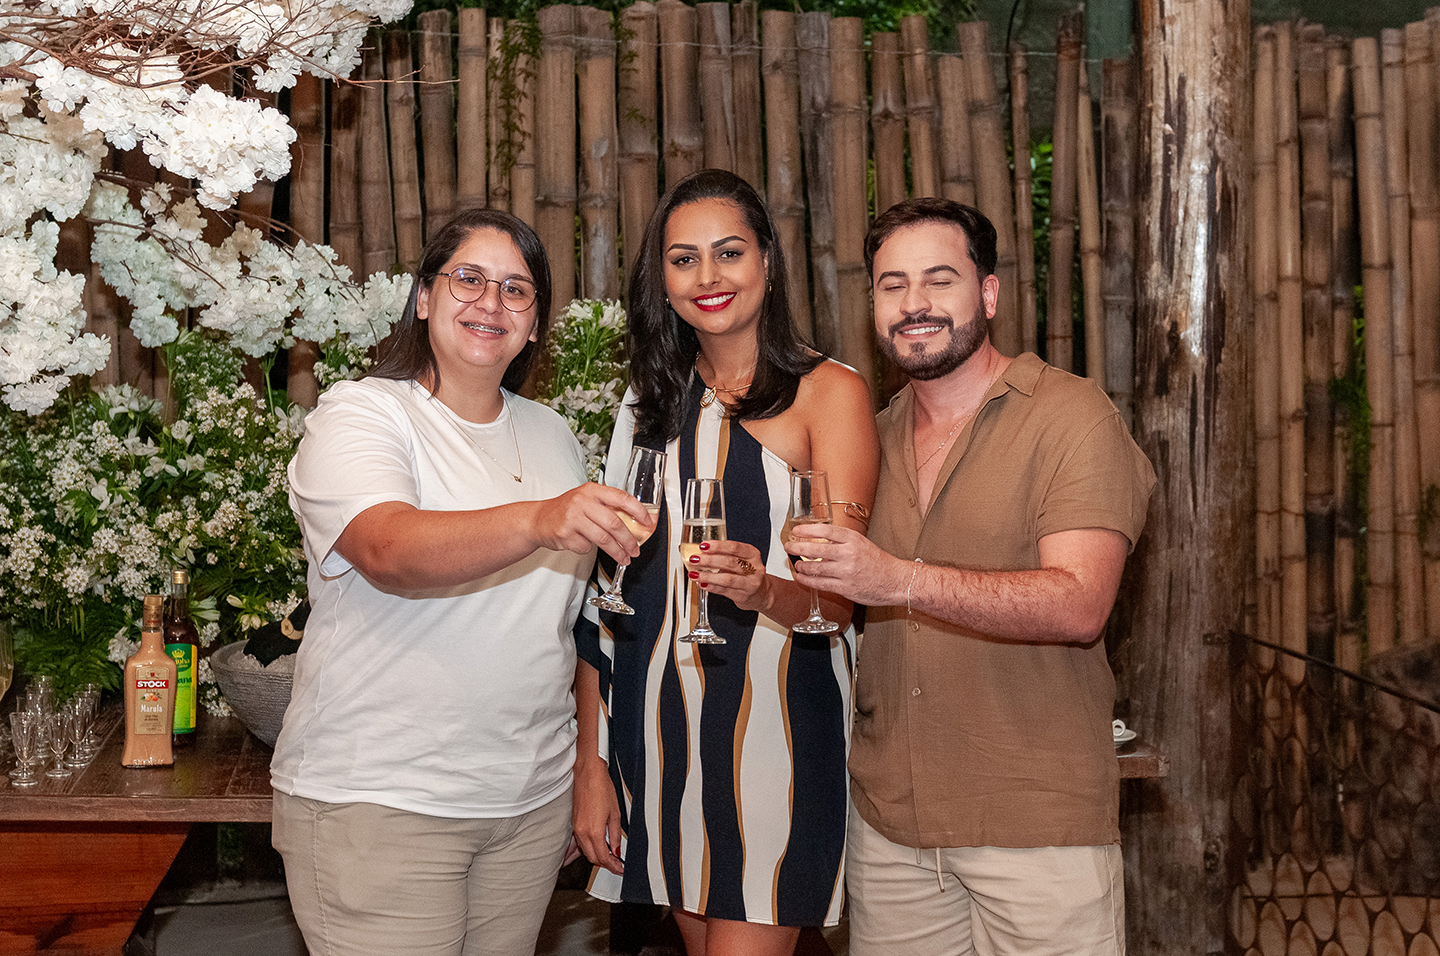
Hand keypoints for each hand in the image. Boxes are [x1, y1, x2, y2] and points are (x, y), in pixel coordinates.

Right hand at [532, 483, 651, 564]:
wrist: (538, 519)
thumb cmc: (566, 510)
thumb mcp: (586, 499)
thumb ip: (606, 506)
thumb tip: (635, 522)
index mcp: (591, 490)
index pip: (621, 498)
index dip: (638, 511)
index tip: (648, 523)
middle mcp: (582, 502)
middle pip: (614, 523)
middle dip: (629, 540)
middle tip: (635, 550)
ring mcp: (572, 518)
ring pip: (603, 539)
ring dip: (617, 552)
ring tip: (624, 558)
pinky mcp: (565, 534)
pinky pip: (586, 547)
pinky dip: (589, 550)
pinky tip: (584, 544)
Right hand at [573, 755, 623, 873]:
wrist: (587, 772)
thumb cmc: (601, 787)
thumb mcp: (615, 813)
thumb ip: (616, 835)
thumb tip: (617, 849)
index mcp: (594, 831)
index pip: (603, 857)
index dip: (613, 866)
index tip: (620, 869)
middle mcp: (582, 832)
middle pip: (593, 858)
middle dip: (605, 864)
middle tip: (617, 864)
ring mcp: (576, 828)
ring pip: (585, 852)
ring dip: (597, 856)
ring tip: (610, 855)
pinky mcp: (574, 823)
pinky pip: (580, 843)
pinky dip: (589, 848)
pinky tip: (597, 846)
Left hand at [686, 540, 771, 612]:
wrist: (761, 593)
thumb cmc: (747, 573)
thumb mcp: (741, 560)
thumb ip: (724, 555)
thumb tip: (700, 552)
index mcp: (752, 554)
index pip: (734, 547)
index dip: (718, 546)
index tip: (704, 546)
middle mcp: (754, 568)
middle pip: (730, 562)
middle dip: (709, 560)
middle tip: (695, 559)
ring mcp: (750, 583)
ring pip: (727, 579)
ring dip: (708, 576)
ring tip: (695, 574)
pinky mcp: (743, 596)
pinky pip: (724, 591)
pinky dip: (711, 587)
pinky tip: (703, 584)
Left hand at [785, 524, 908, 606]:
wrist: (895, 580)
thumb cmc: (878, 562)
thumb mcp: (861, 543)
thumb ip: (841, 541)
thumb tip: (819, 540)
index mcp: (853, 540)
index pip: (825, 531)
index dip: (807, 530)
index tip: (796, 531)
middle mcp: (849, 554)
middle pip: (816, 550)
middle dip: (798, 548)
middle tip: (789, 547)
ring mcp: (846, 572)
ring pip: (815, 569)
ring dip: (801, 567)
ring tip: (796, 565)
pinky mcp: (845, 588)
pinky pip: (821, 584)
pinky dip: (808, 581)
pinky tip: (802, 578)